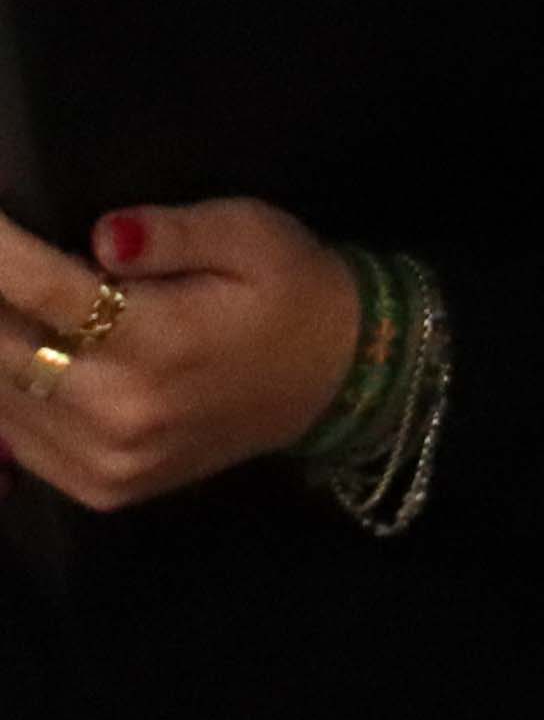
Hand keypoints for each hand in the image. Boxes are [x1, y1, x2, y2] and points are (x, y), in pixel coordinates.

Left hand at [0, 200, 360, 509]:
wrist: (335, 379)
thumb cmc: (291, 291)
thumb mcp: (254, 235)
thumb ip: (177, 232)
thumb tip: (105, 234)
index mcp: (162, 340)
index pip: (44, 292)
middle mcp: (123, 410)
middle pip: (1, 349)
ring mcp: (107, 459)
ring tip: (10, 307)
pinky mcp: (100, 487)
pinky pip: (15, 439)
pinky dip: (5, 393)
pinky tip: (24, 355)